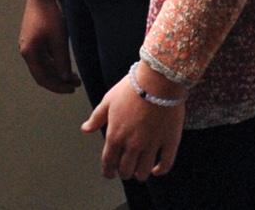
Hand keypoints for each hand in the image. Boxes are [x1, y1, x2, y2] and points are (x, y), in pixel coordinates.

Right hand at [19, 0, 79, 93]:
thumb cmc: (50, 13)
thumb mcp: (59, 39)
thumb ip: (62, 61)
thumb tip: (65, 79)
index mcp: (30, 52)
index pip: (42, 78)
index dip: (57, 87)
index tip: (71, 89)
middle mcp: (26, 49)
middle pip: (42, 73)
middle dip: (59, 80)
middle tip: (75, 84)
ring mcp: (29, 43)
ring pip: (43, 65)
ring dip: (57, 72)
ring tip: (74, 76)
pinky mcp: (34, 36)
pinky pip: (43, 55)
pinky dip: (54, 62)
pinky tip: (65, 62)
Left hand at [82, 61, 187, 181]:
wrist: (157, 81)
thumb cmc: (131, 88)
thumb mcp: (108, 100)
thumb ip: (97, 118)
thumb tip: (85, 129)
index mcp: (115, 136)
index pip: (108, 162)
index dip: (108, 171)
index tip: (109, 174)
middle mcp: (132, 145)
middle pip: (126, 170)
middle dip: (124, 172)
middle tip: (126, 170)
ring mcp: (151, 145)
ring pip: (143, 171)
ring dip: (140, 174)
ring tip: (140, 171)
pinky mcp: (169, 142)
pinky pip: (165, 164)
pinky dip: (160, 170)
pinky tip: (156, 170)